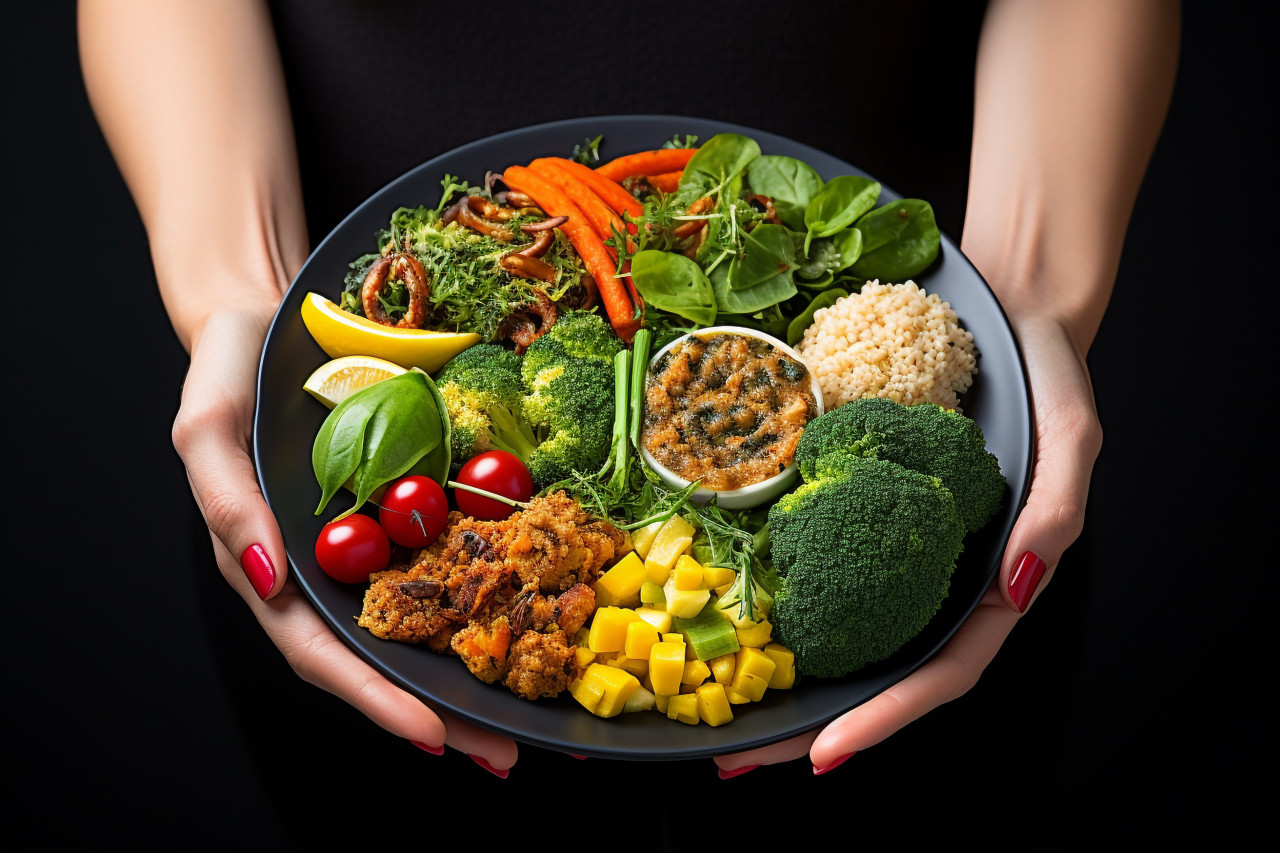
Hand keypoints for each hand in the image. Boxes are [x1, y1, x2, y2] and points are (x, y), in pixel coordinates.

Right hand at [171, 307, 518, 773]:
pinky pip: (450, 558)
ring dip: (474, 672)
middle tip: (505, 753)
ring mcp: (374, 544)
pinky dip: (487, 596)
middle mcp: (329, 570)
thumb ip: (227, 502)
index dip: (377, 699)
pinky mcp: (409, 510)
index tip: (434, 735)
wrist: (272, 321)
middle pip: (386, 657)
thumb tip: (270, 577)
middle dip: (443, 712)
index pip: (324, 653)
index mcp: (275, 571)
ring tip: (532, 713)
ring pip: (425, 622)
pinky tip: (532, 618)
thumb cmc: (230, 374)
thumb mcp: (209, 427)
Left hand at [714, 310, 1101, 776]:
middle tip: (740, 756)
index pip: (939, 673)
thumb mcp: (1072, 439)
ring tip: (719, 712)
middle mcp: (938, 578)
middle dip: (811, 721)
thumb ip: (1054, 516)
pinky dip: (778, 595)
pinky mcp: (863, 510)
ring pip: (842, 630)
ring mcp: (897, 547)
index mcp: (991, 583)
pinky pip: (820, 560)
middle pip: (875, 670)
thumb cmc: (1050, 379)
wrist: (1010, 317)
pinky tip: (730, 614)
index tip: (823, 752)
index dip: (884, 718)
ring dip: (782, 677)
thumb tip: (1015, 591)